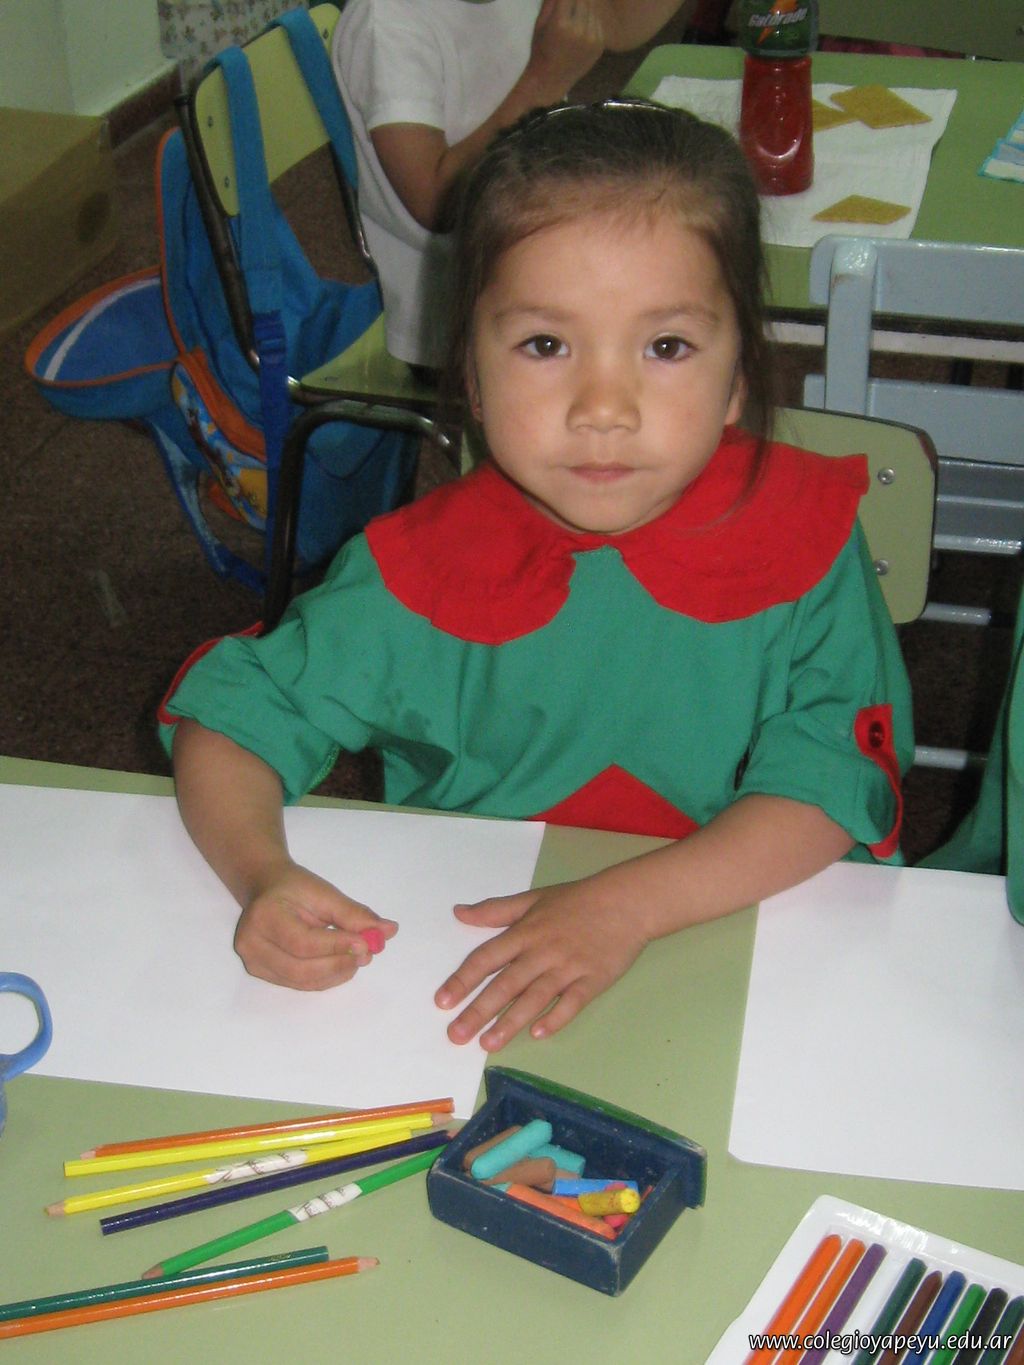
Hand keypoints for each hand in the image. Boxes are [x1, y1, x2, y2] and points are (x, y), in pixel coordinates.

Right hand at [234, 861, 396, 990]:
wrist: (265, 888)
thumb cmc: (295, 888)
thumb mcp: (324, 892)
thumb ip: (353, 914)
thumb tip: (388, 930)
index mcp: (264, 917)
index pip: (303, 942)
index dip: (336, 946)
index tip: (366, 943)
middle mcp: (252, 945)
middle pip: (301, 969)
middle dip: (339, 964)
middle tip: (368, 954)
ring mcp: (254, 963)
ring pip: (303, 981)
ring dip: (337, 973)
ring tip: (358, 956)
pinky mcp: (262, 973)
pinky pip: (300, 984)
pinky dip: (327, 977)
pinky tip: (342, 964)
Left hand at [434, 879, 647, 1050]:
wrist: (627, 903)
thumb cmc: (577, 901)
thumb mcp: (533, 899)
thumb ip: (495, 910)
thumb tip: (458, 913)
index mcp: (525, 932)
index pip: (487, 958)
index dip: (463, 980)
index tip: (443, 1002)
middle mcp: (542, 952)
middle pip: (505, 984)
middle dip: (479, 1011)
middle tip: (456, 1035)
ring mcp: (568, 968)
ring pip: (534, 998)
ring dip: (510, 1022)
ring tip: (488, 1044)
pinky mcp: (592, 981)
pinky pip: (572, 1003)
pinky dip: (555, 1018)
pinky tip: (538, 1035)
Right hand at [526, 0, 605, 100]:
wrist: (550, 82)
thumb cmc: (540, 50)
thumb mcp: (540, 23)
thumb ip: (551, 1)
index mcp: (561, 24)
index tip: (563, 1)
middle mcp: (579, 31)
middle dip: (576, 0)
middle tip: (569, 8)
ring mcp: (592, 39)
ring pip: (592, 9)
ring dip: (584, 7)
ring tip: (573, 15)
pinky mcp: (599, 45)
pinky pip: (597, 22)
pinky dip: (590, 20)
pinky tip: (581, 26)